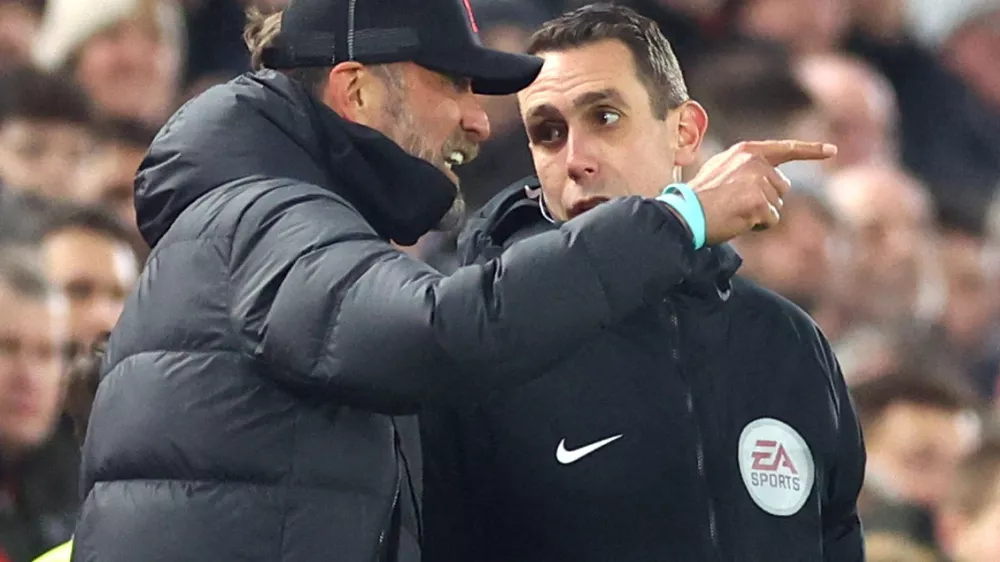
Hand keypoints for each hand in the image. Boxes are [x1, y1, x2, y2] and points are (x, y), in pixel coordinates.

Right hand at [687, 140, 836, 245]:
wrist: (685, 213)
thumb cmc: (698, 196)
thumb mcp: (721, 169)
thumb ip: (746, 168)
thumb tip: (772, 178)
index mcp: (747, 150)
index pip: (785, 148)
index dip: (811, 150)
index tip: (832, 151)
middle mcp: (756, 161)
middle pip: (782, 187)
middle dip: (766, 200)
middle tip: (736, 205)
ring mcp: (759, 181)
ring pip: (777, 206)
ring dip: (761, 214)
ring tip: (734, 212)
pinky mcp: (759, 202)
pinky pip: (771, 220)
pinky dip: (758, 225)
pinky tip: (738, 221)